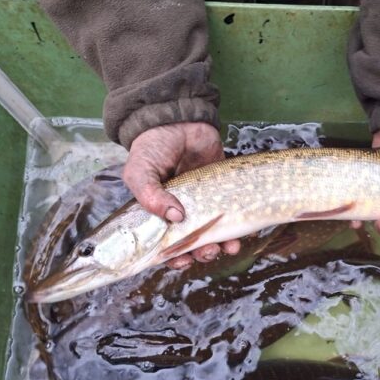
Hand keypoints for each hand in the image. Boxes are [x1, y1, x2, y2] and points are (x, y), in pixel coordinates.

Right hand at [123, 122, 240, 268]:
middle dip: (200, 253)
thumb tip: (175, 217)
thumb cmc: (152, 146)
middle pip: (193, 244)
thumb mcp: (140, 171)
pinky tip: (238, 235)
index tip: (182, 260)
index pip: (166, 244)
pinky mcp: (223, 191)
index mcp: (159, 213)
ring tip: (225, 248)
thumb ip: (149, 195)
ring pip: (214, 235)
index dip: (174, 256)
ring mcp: (204, 203)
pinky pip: (232, 215)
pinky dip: (236, 228)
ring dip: (219, 246)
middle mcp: (182, 212)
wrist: (178, 119)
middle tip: (206, 251)